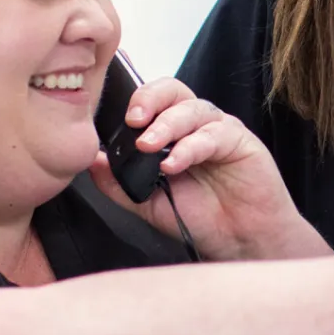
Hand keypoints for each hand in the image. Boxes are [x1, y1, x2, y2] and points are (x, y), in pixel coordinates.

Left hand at [88, 77, 325, 260]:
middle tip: (133, 121)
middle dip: (150, 99)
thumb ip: (119, 183)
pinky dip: (190, 147)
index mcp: (174, 132)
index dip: (137, 102)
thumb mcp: (148, 204)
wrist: (241, 243)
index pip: (154, 100)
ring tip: (147, 147)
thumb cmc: (201, 218)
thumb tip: (91, 161)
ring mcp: (220, 131)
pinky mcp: (242, 142)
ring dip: (167, 125)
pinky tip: (174, 165)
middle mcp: (197, 126)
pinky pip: (214, 134)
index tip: (119, 122)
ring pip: (193, 109)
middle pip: (174, 91)